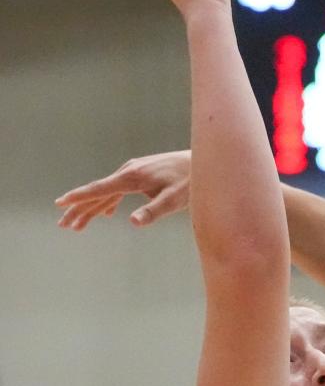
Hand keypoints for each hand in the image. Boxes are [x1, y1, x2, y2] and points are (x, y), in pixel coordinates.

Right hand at [55, 151, 190, 229]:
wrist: (202, 160)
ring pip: (107, 192)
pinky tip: (108, 213)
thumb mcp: (174, 200)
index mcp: (132, 178)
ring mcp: (134, 171)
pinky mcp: (141, 173)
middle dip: (80, 209)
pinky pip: (118, 189)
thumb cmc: (190, 182)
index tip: (61, 203)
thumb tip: (133, 222)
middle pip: (98, 193)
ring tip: (77, 224)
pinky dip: (109, 201)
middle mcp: (128, 172)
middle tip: (64, 225)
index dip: (79, 197)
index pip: (100, 189)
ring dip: (92, 208)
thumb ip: (154, 211)